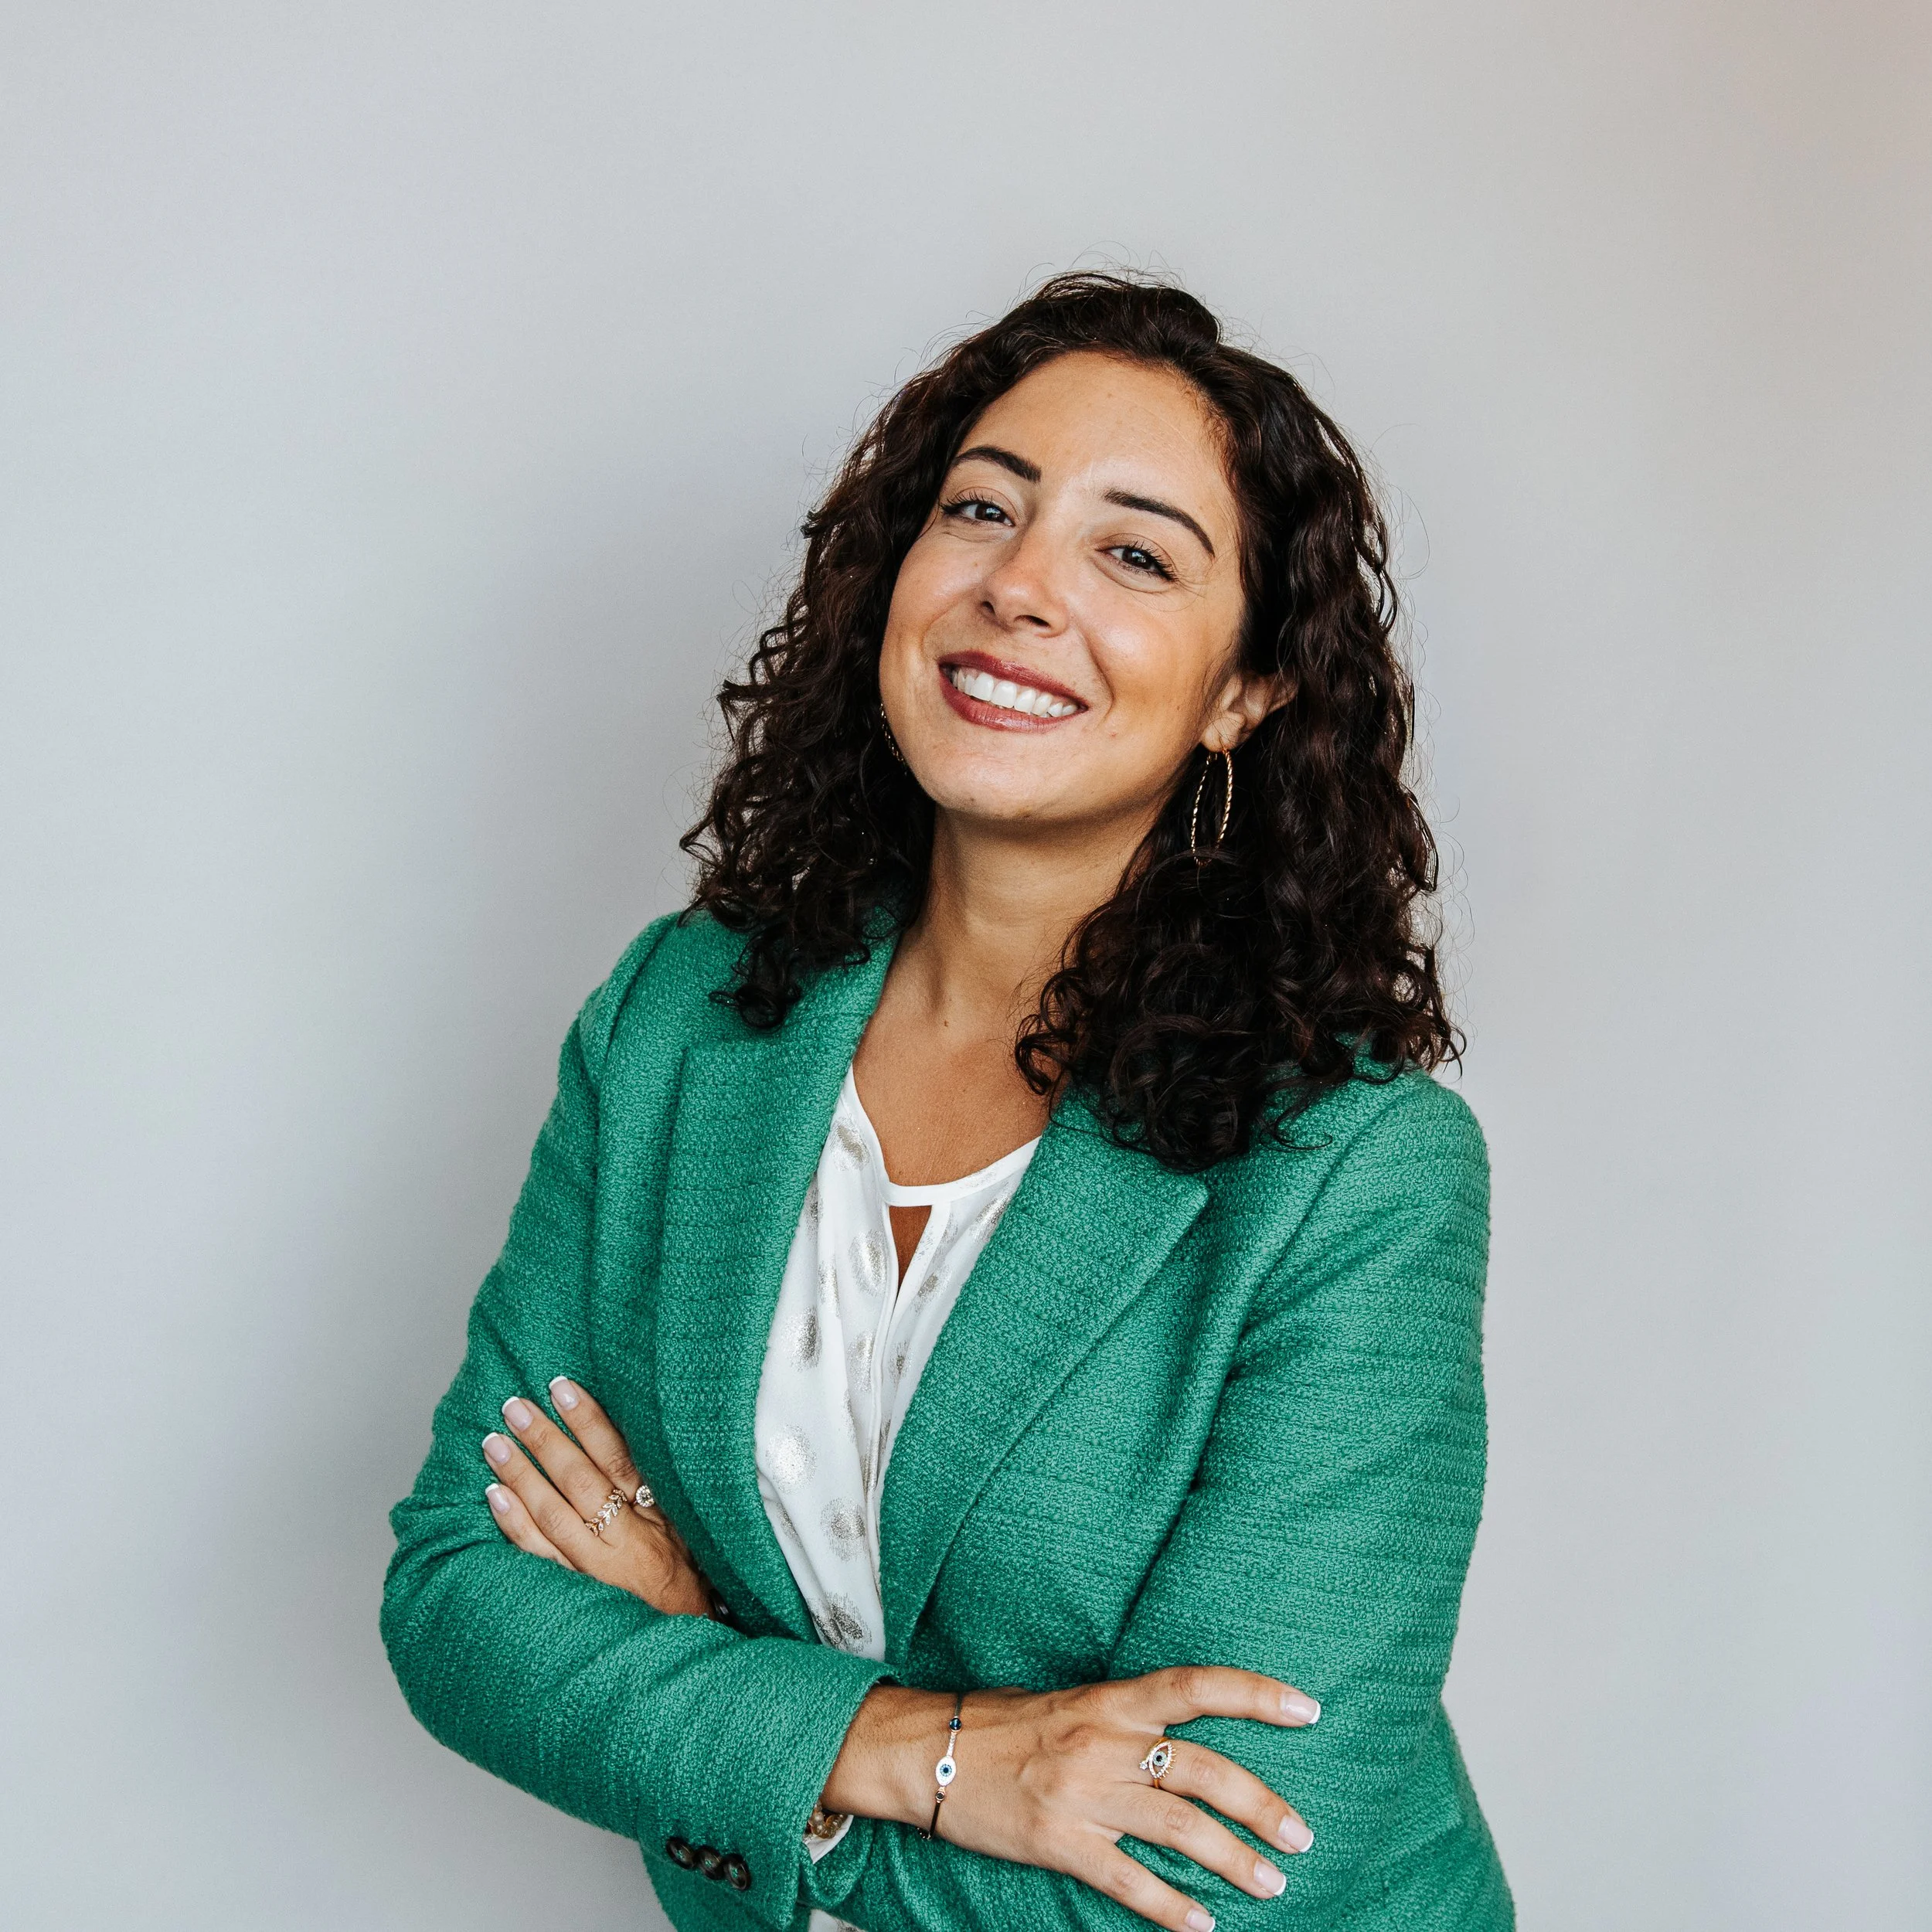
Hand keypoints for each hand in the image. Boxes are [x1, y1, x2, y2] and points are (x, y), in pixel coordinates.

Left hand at [481, 1377, 717, 1618]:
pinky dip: (515, 1524)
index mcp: (656, 1515)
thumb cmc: (685, 1577)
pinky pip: (538, 1555)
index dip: (589, 1421)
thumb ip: (660, 1488)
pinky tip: (494, 1496)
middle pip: (579, 1480)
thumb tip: (639, 1436)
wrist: (683, 1637)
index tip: (562, 1388)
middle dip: (545, 1440)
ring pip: (553, 1514)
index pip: (617, 1457)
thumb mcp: (687, 1526)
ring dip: (521, 1474)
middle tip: (515, 1406)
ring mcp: (595, 1567)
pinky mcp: (574, 1591)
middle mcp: (624, 1538)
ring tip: (494, 1441)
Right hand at [823, 1670, 1318, 1930]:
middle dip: (1261, 1806)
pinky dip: (1169, 1907)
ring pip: (1179, 1829)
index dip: (1255, 1694)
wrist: (930, 1752)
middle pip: (1204, 1771)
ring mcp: (1083, 1795)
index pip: (1197, 1686)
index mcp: (1111, 1700)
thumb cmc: (1004, 1724)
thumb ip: (1126, 1720)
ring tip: (1271, 1885)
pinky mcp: (1059, 1842)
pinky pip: (1127, 1881)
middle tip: (1300, 1836)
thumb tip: (1185, 1740)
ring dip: (1233, 1860)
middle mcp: (1104, 1743)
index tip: (1307, 1710)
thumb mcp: (1072, 1702)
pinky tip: (1201, 1925)